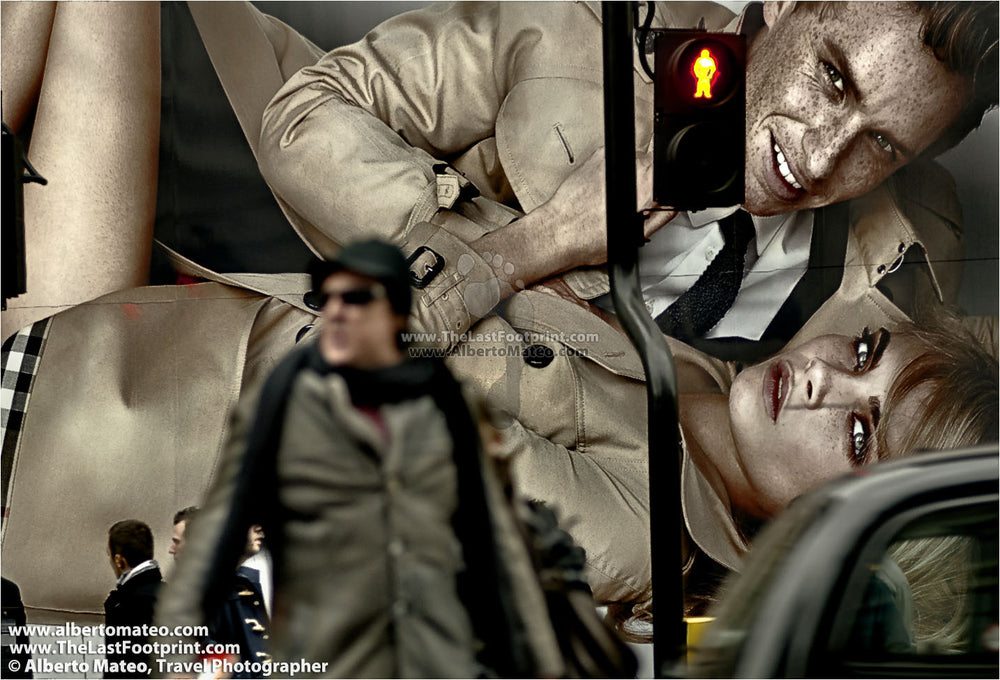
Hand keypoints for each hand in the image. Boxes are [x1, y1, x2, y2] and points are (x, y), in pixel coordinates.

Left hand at [535, 147, 675, 268]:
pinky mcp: (597, 156)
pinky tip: (602, 190)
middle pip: (653, 166)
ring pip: (634, 161)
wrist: (559, 231)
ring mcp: (613, 158)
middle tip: (630, 203)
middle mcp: (631, 166)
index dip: (664, 187)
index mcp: (646, 186)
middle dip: (646, 182)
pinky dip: (611, 172)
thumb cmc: (590, 238)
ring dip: (629, 176)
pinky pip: (614, 159)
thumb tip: (673, 203)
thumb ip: (662, 215)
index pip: (669, 175)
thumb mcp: (636, 235)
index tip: (653, 198)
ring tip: (612, 198)